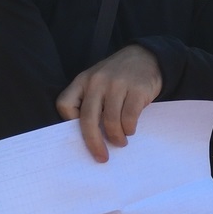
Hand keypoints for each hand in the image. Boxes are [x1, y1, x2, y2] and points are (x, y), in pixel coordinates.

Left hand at [56, 44, 162, 162]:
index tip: (80, 132)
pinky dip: (129, 129)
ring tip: (121, 142)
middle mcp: (98, 81)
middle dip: (94, 142)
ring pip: (110, 121)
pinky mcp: (138, 89)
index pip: (64, 104)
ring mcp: (118, 84)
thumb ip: (90, 100)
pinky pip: (129, 118)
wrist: (147, 56)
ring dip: (116, 137)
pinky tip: (131, 130)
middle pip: (88, 119)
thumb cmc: (119, 76)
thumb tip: (89, 135)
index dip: (69, 122)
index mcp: (83, 80)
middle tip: (101, 157)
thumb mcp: (98, 80)